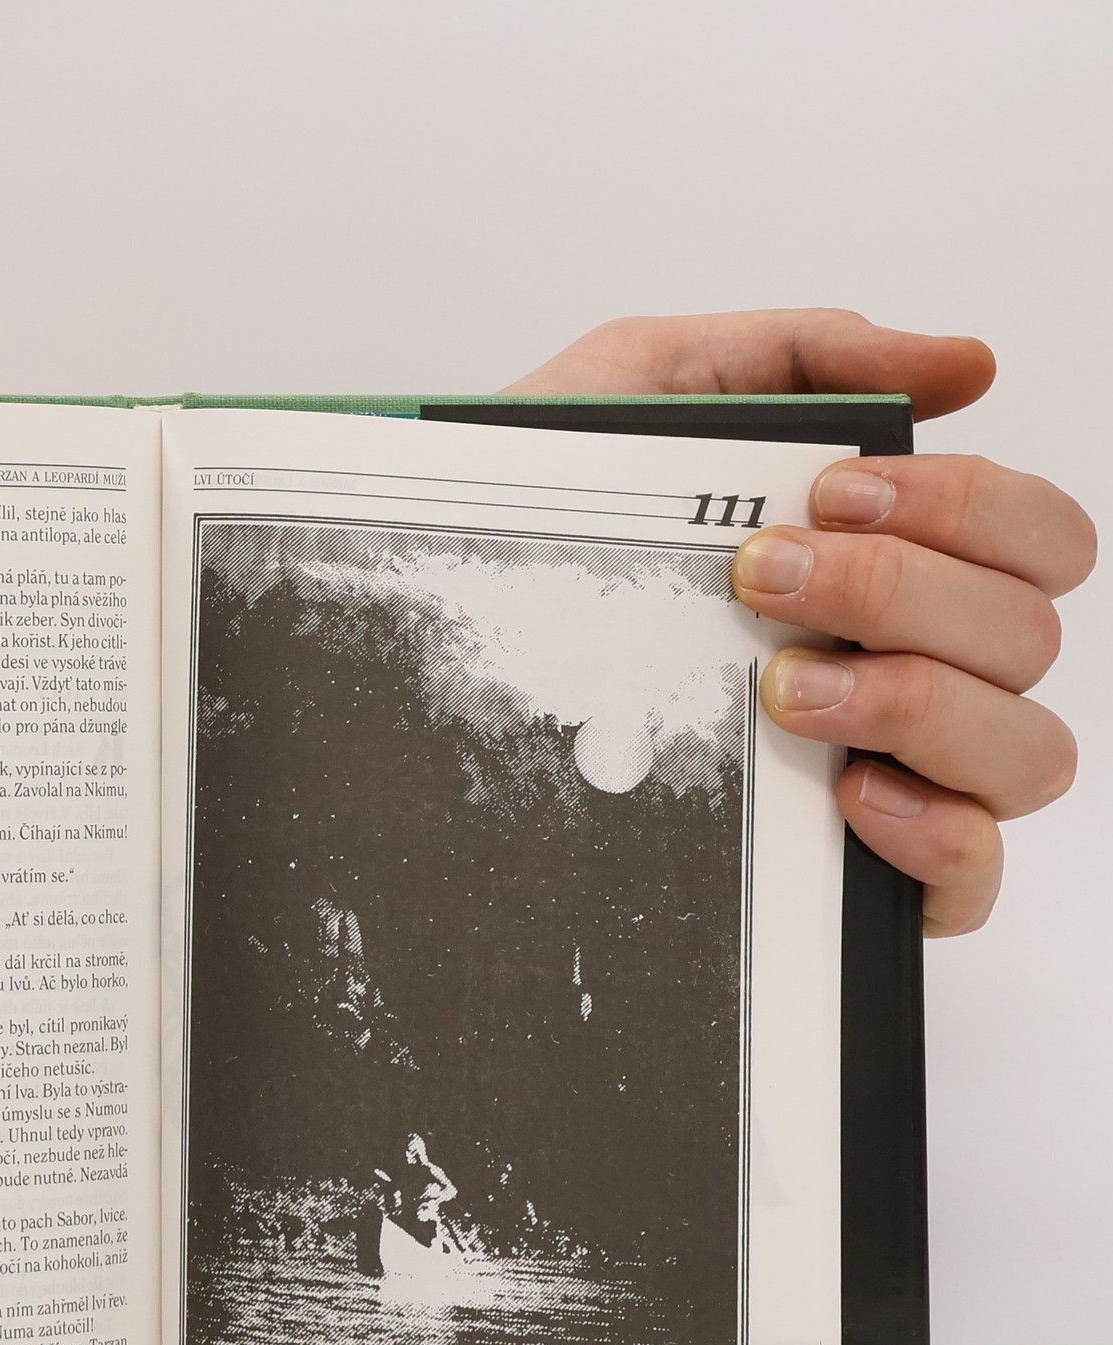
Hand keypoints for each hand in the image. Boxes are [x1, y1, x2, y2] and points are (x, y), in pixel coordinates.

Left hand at [507, 310, 1094, 933]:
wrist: (425, 649)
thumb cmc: (543, 536)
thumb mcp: (639, 397)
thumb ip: (797, 354)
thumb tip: (965, 364)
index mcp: (889, 566)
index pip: (1031, 534)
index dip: (963, 504)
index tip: (830, 494)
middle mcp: (913, 668)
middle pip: (1030, 632)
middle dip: (906, 592)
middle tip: (766, 581)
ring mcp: (896, 776)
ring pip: (1027, 751)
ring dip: (917, 701)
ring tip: (781, 689)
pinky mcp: (859, 878)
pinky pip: (975, 874)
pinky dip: (937, 832)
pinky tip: (845, 790)